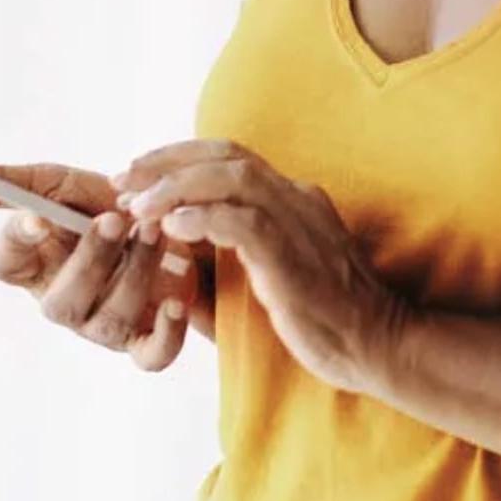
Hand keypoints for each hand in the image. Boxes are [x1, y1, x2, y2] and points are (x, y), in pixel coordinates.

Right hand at [0, 158, 203, 371]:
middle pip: (59, 303)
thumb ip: (8, 184)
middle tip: (116, 219)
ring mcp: (103, 326)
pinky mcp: (147, 340)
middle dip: (90, 260)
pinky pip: (152, 356)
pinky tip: (176, 301)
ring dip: (135, 274)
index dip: (16, 242)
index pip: (4, 262)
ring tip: (155, 231)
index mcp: (33, 264)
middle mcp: (63, 302)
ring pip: (110, 319)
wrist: (169, 218)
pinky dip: (165, 335)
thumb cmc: (100, 202)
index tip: (38, 217)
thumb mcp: (56, 184)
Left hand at [111, 138, 409, 394]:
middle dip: (167, 163)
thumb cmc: (322, 318)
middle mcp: (296, 198)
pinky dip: (203, 218)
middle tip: (123, 181)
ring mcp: (298, 223)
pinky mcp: (294, 257)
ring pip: (232, 178)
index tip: (136, 174)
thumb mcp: (265, 278)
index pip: (228, 156)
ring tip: (140, 207)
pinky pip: (244, 222)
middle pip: (224, 155)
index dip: (177, 157)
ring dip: (177, 187)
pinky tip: (172, 229)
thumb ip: (222, 262)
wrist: (377, 344)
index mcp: (290, 198)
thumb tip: (163, 259)